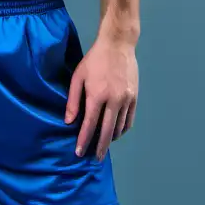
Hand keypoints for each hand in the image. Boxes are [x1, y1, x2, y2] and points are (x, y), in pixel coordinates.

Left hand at [64, 37, 137, 159]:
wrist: (118, 45)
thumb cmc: (94, 60)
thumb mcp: (78, 77)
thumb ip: (73, 100)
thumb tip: (69, 122)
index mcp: (97, 95)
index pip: (90, 124)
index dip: (84, 140)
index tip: (79, 152)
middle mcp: (114, 100)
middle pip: (107, 131)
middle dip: (101, 147)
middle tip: (96, 158)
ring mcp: (127, 99)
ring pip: (120, 127)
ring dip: (111, 138)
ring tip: (104, 144)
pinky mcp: (135, 97)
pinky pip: (129, 120)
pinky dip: (122, 129)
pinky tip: (116, 132)